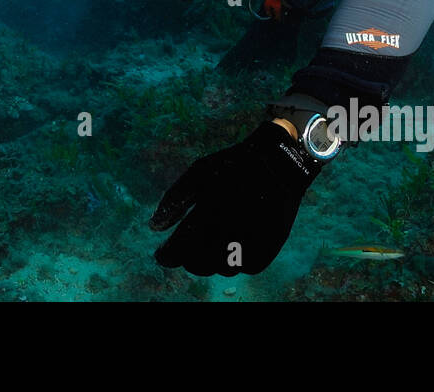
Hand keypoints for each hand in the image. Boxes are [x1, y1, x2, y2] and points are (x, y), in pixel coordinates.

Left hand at [149, 121, 326, 274]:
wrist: (279, 163)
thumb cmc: (232, 165)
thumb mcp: (198, 171)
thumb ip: (174, 200)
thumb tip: (153, 228)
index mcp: (210, 212)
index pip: (180, 250)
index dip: (167, 256)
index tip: (162, 254)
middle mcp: (231, 232)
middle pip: (197, 265)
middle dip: (188, 257)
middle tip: (189, 244)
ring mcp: (251, 244)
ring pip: (220, 269)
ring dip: (211, 259)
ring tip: (212, 239)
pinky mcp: (267, 251)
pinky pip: (242, 267)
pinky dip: (234, 258)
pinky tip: (233, 241)